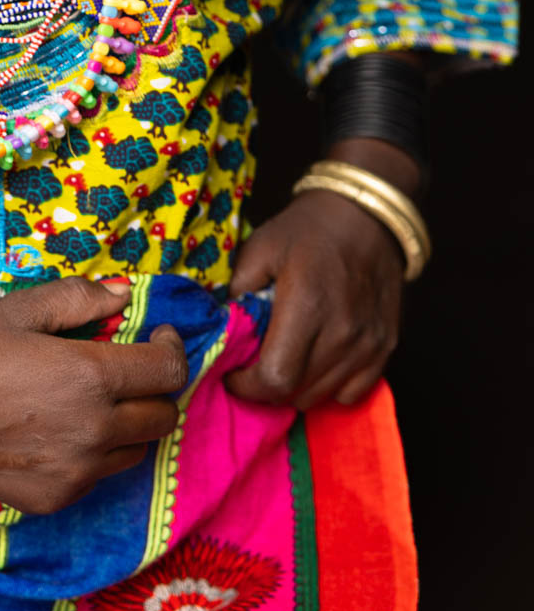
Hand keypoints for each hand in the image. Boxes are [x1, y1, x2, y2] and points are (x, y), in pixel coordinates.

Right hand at [0, 277, 187, 515]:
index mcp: (92, 377)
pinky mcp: (60, 497)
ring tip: (97, 400)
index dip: (174, 348)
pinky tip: (63, 429)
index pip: (168, 369)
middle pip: (164, 415)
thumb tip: (125, 293)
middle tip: (132, 369)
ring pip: (138, 448)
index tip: (161, 336)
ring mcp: (79, 471)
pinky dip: (97, 451)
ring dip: (131, 422)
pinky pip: (100, 474)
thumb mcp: (22, 309)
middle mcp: (96, 430)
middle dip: (157, 387)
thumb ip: (80, 297)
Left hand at [225, 188, 403, 410]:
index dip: (247, 386)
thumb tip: (224, 328)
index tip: (233, 374)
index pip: (276, 377)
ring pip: (322, 396)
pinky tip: (316, 361)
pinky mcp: (386, 347)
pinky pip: (352, 393)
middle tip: (254, 365)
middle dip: (267, 387)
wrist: (365, 214)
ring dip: (296, 387)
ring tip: (284, 359)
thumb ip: (238, 289)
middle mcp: (342, 332)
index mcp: (307, 305)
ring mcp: (368, 343)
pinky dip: (329, 386)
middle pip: (297, 392)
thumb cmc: (307, 229)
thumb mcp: (260, 246)